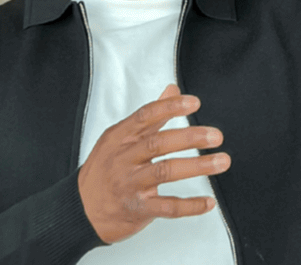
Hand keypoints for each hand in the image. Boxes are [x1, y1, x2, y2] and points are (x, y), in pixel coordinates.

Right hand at [77, 84, 230, 243]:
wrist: (79, 210)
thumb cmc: (103, 170)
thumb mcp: (118, 138)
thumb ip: (150, 117)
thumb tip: (172, 89)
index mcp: (120, 138)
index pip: (145, 117)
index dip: (170, 108)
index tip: (194, 102)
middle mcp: (124, 159)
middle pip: (158, 144)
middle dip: (190, 138)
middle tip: (216, 136)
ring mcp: (129, 184)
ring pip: (165, 172)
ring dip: (197, 166)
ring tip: (221, 161)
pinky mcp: (136, 208)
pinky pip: (166, 207)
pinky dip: (190, 206)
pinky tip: (208, 202)